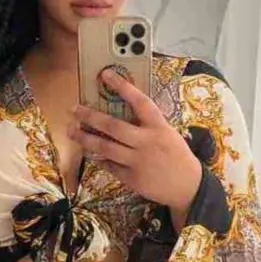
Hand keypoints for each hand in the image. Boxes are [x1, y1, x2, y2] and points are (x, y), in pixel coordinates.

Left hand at [68, 68, 201, 215]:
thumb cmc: (177, 156)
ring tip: (71, 130)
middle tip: (75, 109)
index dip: (123, 87)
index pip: (140, 102)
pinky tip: (89, 152)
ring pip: (104, 147)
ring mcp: (137, 161)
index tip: (105, 74)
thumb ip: (147, 125)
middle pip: (113, 126)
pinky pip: (109, 165)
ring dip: (85, 138)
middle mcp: (146, 142)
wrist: (188, 187)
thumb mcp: (168, 134)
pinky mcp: (131, 178)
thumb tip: (122, 113)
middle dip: (90, 116)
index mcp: (159, 127)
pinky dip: (98, 158)